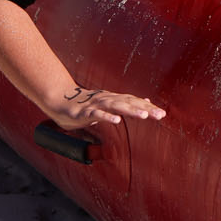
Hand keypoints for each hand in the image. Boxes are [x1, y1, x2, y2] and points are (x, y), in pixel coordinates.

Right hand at [46, 86, 165, 129]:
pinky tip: (116, 121)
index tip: (162, 114)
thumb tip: (145, 102)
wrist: (58, 99)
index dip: (147, 107)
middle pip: (128, 103)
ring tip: (144, 116)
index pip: (133, 102)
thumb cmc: (84, 105)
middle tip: (160, 115)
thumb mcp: (107, 105)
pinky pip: (96, 114)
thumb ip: (125, 104)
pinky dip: (107, 117)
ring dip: (130, 110)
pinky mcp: (84, 112)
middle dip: (145, 109)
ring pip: (115, 106)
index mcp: (112, 99)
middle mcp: (106, 99)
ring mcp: (95, 105)